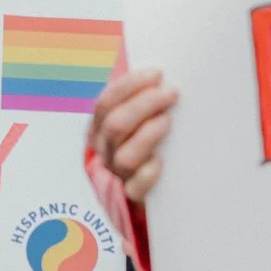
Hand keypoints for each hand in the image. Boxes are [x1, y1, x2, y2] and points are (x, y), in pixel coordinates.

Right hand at [91, 66, 176, 202]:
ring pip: (124, 155)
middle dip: (144, 103)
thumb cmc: (149, 145)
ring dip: (147, 134)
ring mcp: (118, 176)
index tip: (157, 74)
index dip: (129, 85)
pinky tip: (162, 159)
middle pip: (114, 125)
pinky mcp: (134, 197)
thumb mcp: (136, 120)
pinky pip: (137, 187)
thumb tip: (159, 74)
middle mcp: (104, 153)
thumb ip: (139, 100)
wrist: (154, 192)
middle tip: (171, 93)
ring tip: (167, 121)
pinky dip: (149, 172)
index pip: (104, 104)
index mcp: (99, 131)